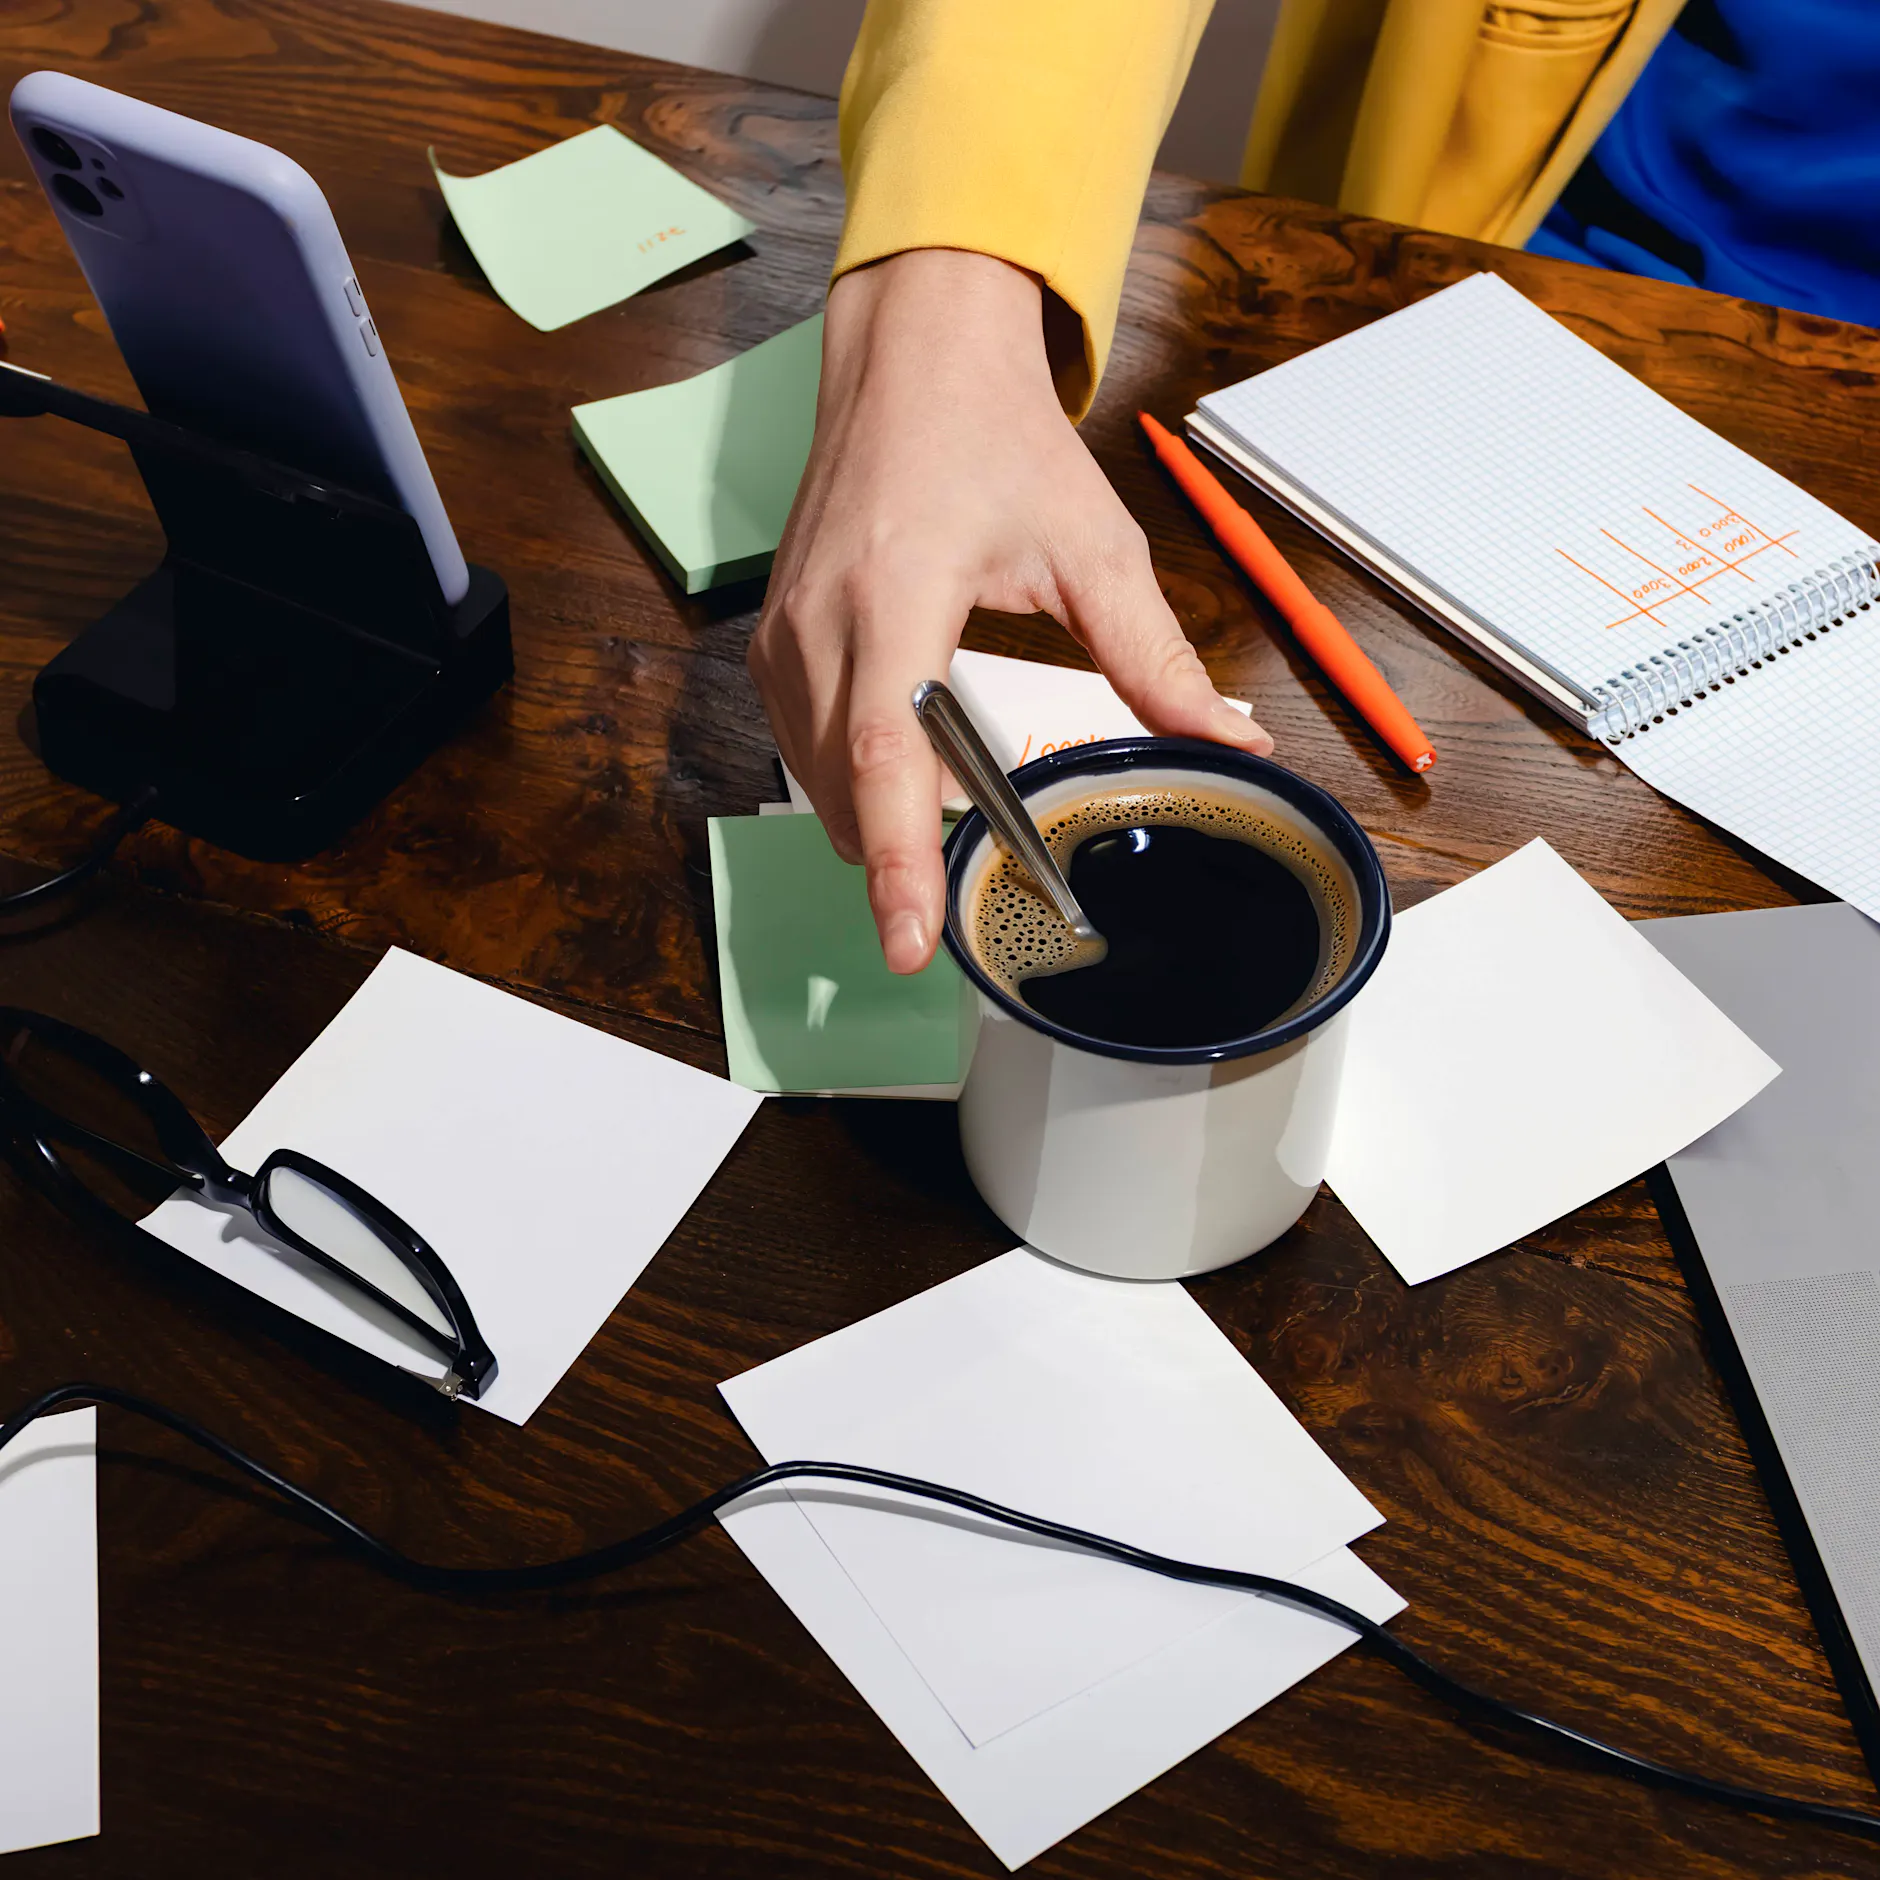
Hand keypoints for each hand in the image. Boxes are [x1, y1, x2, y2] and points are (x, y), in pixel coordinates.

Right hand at [748, 248, 1272, 973]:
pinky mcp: (774, 640)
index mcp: (898, 593)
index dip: (899, 864)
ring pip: (822, 784)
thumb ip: (1155, 658)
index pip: (888, 757)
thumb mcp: (1094, 545)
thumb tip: (1226, 741)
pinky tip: (918, 754)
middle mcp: (821, 622)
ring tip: (962, 800)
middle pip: (850, 793)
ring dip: (883, 817)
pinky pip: (806, 747)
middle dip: (908, 855)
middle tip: (988, 870)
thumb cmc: (995, 436)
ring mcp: (784, 634)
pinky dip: (858, 777)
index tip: (908, 944)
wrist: (910, 357)